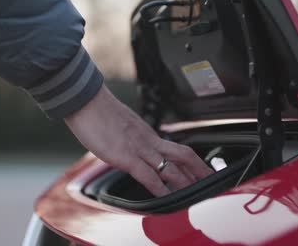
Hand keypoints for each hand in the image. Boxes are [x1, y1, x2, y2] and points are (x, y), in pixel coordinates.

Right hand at [65, 85, 213, 196]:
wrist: (85, 100)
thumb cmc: (95, 111)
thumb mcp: (118, 125)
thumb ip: (127, 137)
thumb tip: (126, 144)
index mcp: (146, 132)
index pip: (175, 147)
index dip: (191, 160)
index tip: (199, 170)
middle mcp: (148, 139)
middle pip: (183, 154)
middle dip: (200, 169)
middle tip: (212, 181)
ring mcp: (138, 148)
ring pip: (171, 166)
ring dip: (186, 182)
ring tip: (197, 194)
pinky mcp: (125, 156)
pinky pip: (148, 175)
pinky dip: (159, 189)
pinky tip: (166, 198)